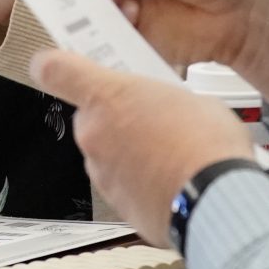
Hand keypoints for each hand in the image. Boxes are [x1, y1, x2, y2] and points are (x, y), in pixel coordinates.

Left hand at [31, 49, 253, 246]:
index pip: (54, 70)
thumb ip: (160, 98)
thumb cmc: (205, 144)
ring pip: (105, 153)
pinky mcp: (115, 203)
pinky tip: (170, 179)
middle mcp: (94, 134)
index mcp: (107, 97)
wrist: (214, 200)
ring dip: (128, 152)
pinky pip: (121, 185)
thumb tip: (166, 110)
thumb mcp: (190, 97)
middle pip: (90, 117)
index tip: (60, 65)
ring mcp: (101, 172)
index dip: (53, 65)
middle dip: (115, 118)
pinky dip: (138, 182)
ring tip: (169, 154)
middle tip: (150, 119)